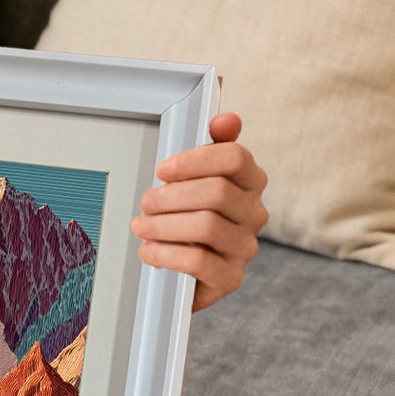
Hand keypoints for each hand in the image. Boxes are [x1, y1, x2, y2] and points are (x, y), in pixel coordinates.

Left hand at [131, 112, 267, 311]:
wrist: (183, 270)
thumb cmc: (187, 217)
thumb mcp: (193, 180)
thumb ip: (210, 147)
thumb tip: (228, 118)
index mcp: (250, 182)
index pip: (235, 157)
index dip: (194, 160)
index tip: (163, 169)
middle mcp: (254, 213)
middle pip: (217, 192)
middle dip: (171, 196)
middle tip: (146, 202)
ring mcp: (245, 247)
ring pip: (206, 227)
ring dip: (163, 225)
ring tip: (141, 226)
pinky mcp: (229, 277)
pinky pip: (199, 263)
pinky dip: (166, 254)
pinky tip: (148, 250)